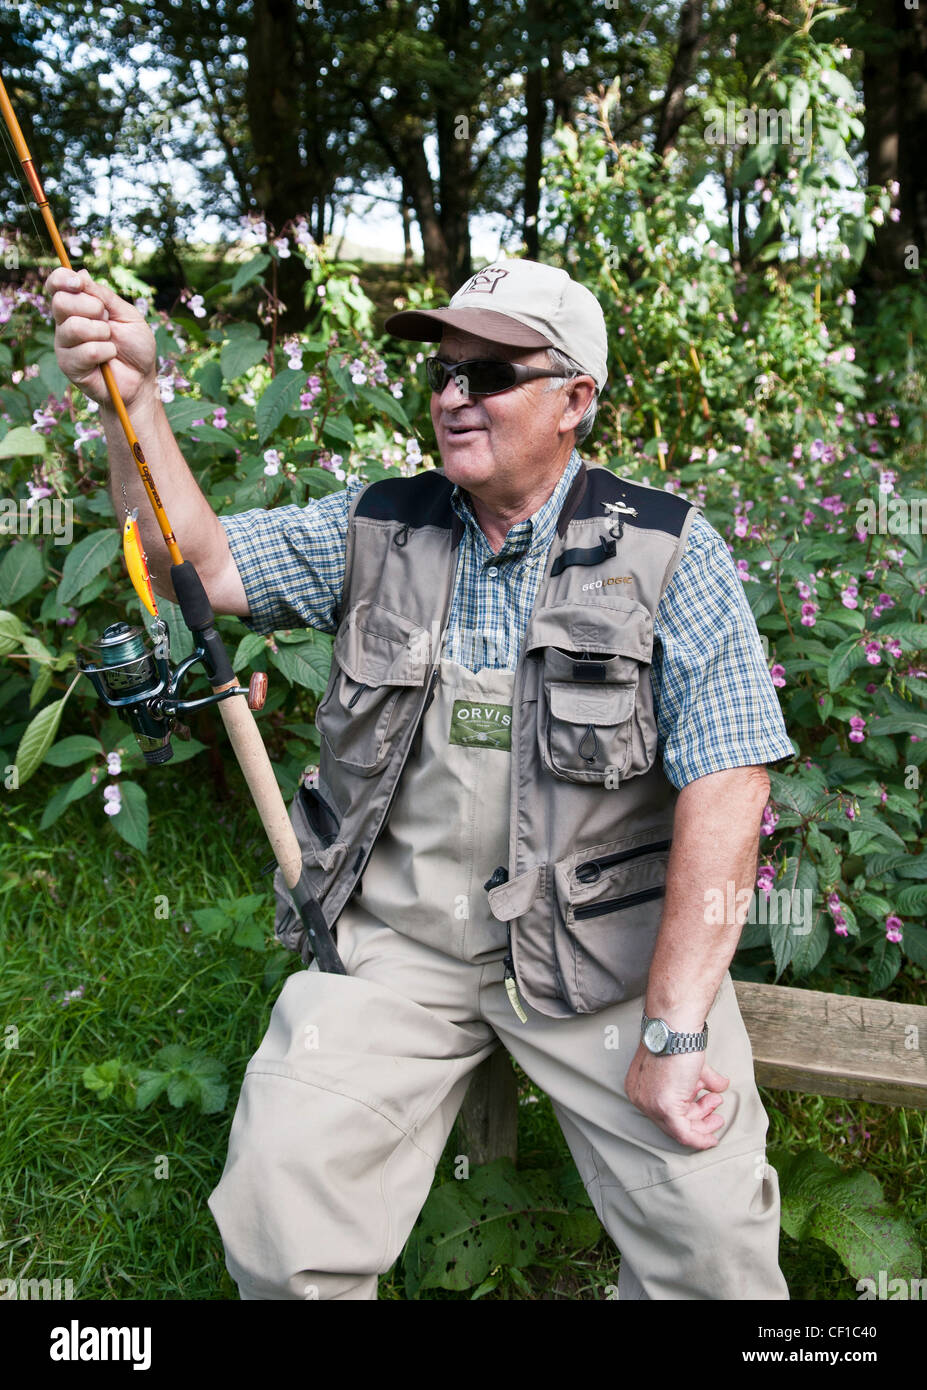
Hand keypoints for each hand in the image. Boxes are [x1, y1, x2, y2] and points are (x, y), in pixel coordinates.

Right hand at [47, 266, 156, 410]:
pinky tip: (109, 358)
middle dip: (91, 308)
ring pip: (73, 326)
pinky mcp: (69, 366)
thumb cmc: (136, 347)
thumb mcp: (127, 314)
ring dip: (101, 333)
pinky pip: (86, 351)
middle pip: (61, 302)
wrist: (142, 379)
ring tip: (111, 343)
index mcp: (78, 307)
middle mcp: (66, 323)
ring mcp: (65, 345)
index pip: (56, 285)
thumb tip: (81, 274)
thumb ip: (104, 296)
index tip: (79, 283)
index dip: (62, 278)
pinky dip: (105, 352)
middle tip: (107, 322)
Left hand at [625, 1042, 728, 1150]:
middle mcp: (641, 1097)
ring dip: (704, 1122)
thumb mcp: (690, 1064)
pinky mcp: (664, 1107)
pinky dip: (700, 1139)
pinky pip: (684, 1134)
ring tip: (717, 1104)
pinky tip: (712, 1138)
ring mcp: (651, 1104)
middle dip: (699, 1117)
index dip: (689, 1109)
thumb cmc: (679, 1037)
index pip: (665, 1108)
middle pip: (672, 1120)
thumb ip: (703, 1078)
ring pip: (680, 1128)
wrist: (676, 1027)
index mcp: (641, 1085)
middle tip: (716, 1110)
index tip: (707, 1108)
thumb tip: (719, 1086)